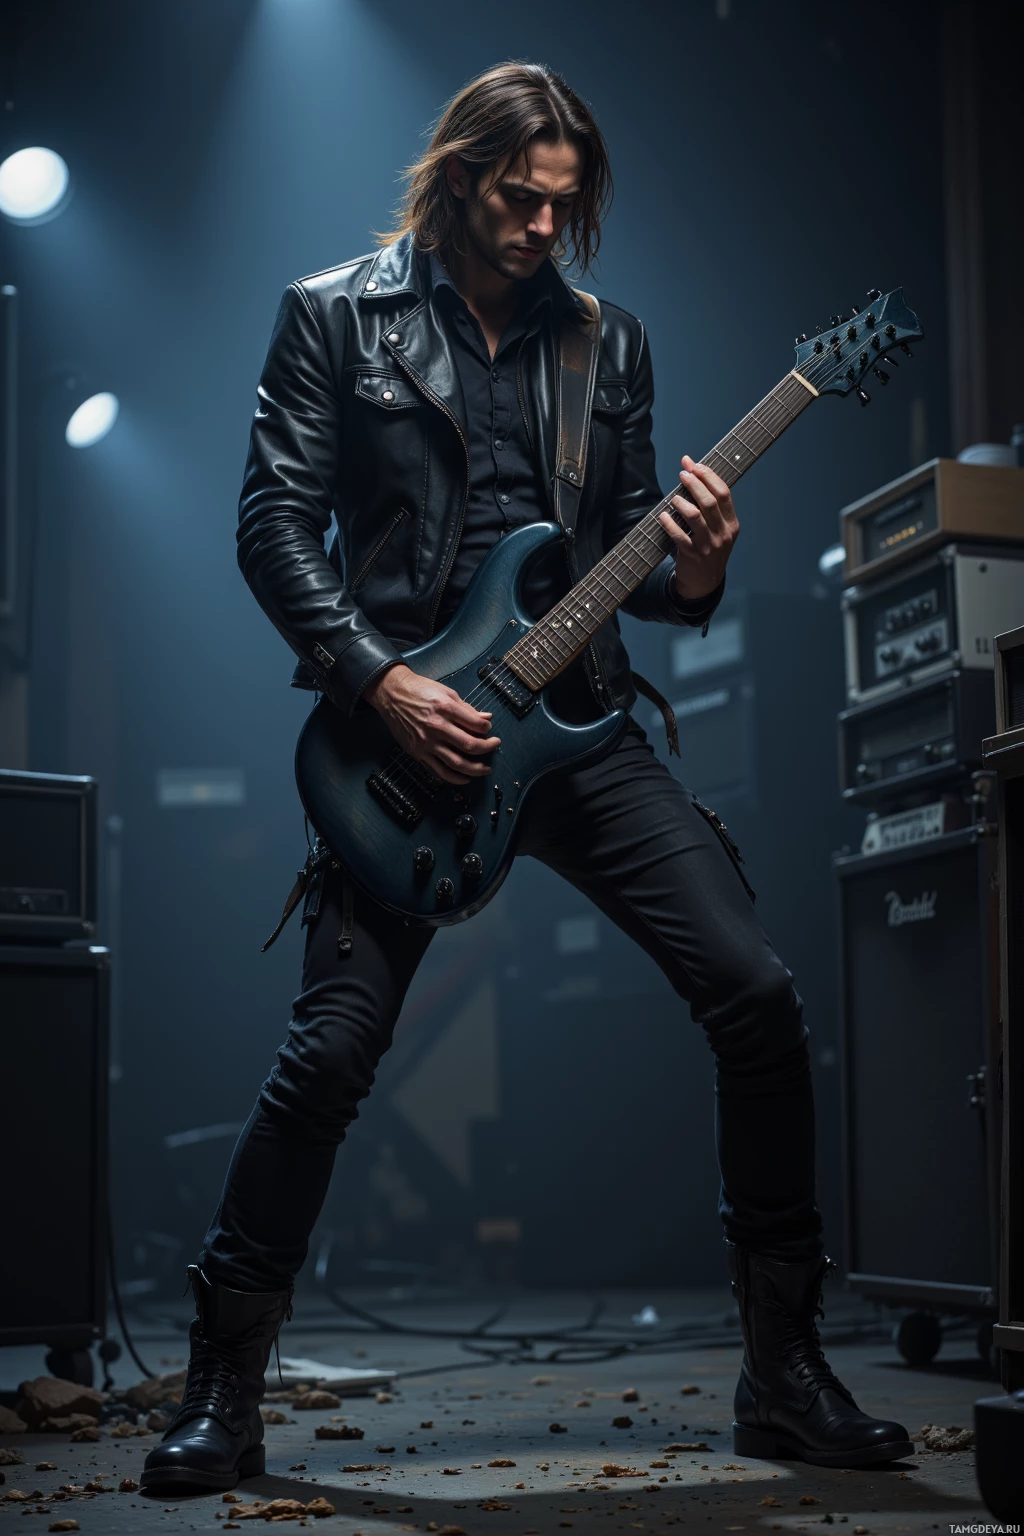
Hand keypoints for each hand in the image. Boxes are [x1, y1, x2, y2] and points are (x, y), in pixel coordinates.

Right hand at [363, 664, 499, 784]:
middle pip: (469, 745)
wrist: (391, 694)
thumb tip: (487, 718)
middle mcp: (436, 727)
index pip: (476, 725)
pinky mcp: (417, 752)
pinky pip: (438, 771)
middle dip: (487, 748)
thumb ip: (467, 708)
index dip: (487, 729)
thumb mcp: (446, 692)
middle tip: (495, 746)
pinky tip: (465, 778)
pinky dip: (454, 778)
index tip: (488, 729)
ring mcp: (426, 742)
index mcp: (446, 708)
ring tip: (485, 769)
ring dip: (475, 769)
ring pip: (456, 763)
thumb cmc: (419, 690)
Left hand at [657, 454, 738, 600]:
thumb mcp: (719, 530)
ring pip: (695, 516)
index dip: (709, 476)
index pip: (724, 493)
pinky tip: (662, 515)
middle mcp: (723, 534)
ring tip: (674, 497)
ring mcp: (708, 546)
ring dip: (682, 502)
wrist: (704, 582)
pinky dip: (669, 524)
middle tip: (682, 474)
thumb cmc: (709, 550)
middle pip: (709, 501)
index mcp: (731, 524)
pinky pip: (679, 536)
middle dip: (695, 483)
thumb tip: (694, 477)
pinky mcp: (692, 556)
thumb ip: (711, 509)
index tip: (695, 465)